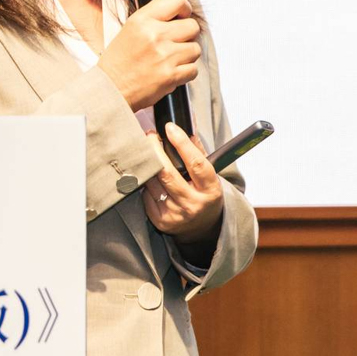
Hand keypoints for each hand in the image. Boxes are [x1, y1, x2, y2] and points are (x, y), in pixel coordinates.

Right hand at [96, 0, 201, 109]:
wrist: (110, 89)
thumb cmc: (118, 62)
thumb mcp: (129, 30)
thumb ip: (153, 20)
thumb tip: (180, 18)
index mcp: (142, 20)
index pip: (177, 1)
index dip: (185, 10)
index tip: (183, 17)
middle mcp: (154, 35)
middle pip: (192, 27)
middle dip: (188, 35)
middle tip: (177, 43)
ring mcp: (164, 56)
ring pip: (195, 49)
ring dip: (187, 55)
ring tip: (171, 60)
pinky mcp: (171, 75)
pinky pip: (193, 69)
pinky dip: (186, 73)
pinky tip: (171, 72)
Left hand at [142, 124, 223, 249]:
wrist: (202, 228)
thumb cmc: (204, 195)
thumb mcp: (209, 177)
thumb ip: (197, 153)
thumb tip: (183, 127)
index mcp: (210, 190)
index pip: (196, 163)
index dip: (182, 143)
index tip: (170, 127)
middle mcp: (193, 204)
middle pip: (168, 173)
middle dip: (155, 150)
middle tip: (150, 135)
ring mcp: (176, 215)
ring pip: (153, 183)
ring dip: (149, 166)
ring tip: (148, 155)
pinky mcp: (161, 221)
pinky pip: (146, 195)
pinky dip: (147, 184)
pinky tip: (150, 178)